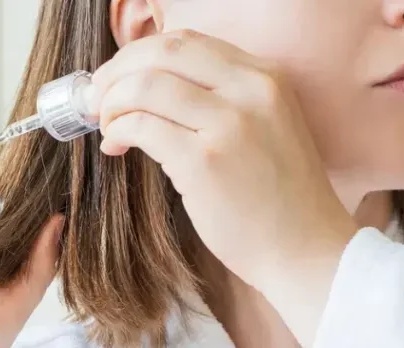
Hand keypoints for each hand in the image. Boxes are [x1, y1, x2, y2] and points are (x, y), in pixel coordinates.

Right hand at [0, 177, 63, 347]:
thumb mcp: (5, 316)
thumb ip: (35, 272)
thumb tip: (58, 228)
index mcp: (4, 303)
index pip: (38, 263)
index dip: (55, 239)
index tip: (82, 209)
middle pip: (14, 238)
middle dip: (34, 216)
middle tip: (62, 183)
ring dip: (7, 202)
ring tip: (35, 175)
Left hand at [90, 30, 359, 345]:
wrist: (307, 251)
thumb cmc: (279, 200)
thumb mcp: (266, 128)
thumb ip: (222, 101)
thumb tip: (151, 89)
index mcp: (266, 77)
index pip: (187, 41)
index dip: (141, 54)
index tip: (118, 76)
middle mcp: (251, 90)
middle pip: (162, 52)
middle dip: (117, 70)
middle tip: (96, 97)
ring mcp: (229, 124)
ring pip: (144, 87)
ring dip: (111, 103)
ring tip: (106, 125)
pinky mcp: (204, 161)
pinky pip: (142, 128)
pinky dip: (118, 131)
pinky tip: (116, 147)